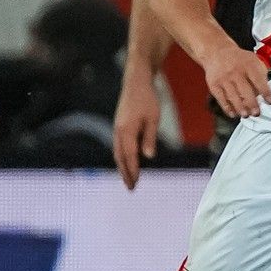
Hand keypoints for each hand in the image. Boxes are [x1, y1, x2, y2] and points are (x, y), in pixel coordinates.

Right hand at [112, 71, 161, 189]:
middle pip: (120, 157)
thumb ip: (149, 138)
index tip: (135, 183)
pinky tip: (127, 161)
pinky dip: (122, 156)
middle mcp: (118, 131)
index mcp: (126, 131)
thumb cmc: (148, 99)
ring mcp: (117, 128)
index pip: (129, 156)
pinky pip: (119, 145)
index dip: (132, 171)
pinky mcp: (119, 125)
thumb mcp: (153, 119)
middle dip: (125, 173)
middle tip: (130, 188)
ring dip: (122, 166)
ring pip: (118, 152)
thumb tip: (148, 157)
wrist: (136, 82)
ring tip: (128, 178)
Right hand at [203, 46, 270, 119]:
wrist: (217, 52)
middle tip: (257, 113)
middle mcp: (236, 72)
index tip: (270, 102)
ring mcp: (224, 78)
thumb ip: (262, 74)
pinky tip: (233, 114)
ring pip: (232, 96)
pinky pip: (221, 98)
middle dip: (252, 104)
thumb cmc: (239, 59)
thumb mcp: (254, 60)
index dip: (266, 92)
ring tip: (246, 115)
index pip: (259, 80)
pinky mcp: (214, 84)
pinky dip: (227, 108)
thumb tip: (267, 91)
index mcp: (249, 65)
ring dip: (240, 108)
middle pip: (245, 90)